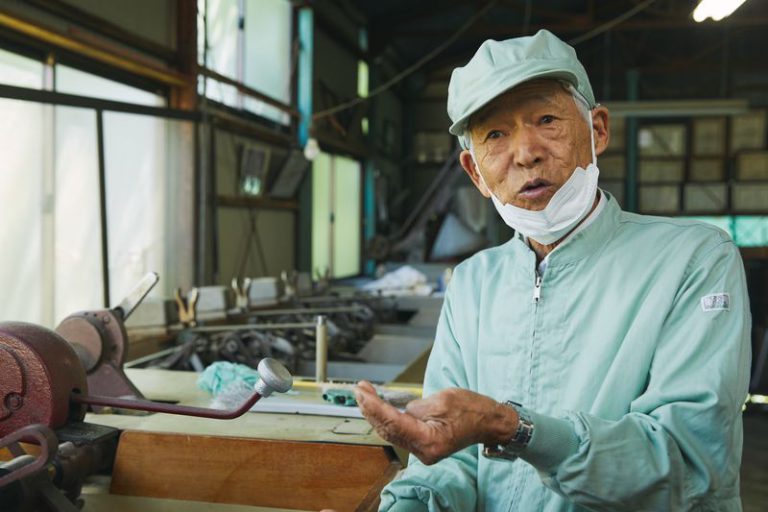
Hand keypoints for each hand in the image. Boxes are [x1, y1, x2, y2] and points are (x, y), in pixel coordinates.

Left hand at [354, 381, 517, 464]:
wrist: (489, 423)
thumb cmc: (472, 410)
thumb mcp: (443, 399)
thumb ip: (416, 407)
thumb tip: (398, 408)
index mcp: (430, 441)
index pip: (393, 423)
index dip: (374, 406)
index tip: (362, 392)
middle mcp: (424, 451)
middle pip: (388, 430)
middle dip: (370, 409)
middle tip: (358, 389)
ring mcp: (423, 451)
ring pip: (390, 432)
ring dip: (375, 413)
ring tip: (363, 394)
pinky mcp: (423, 445)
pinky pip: (399, 432)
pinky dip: (386, 418)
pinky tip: (377, 406)